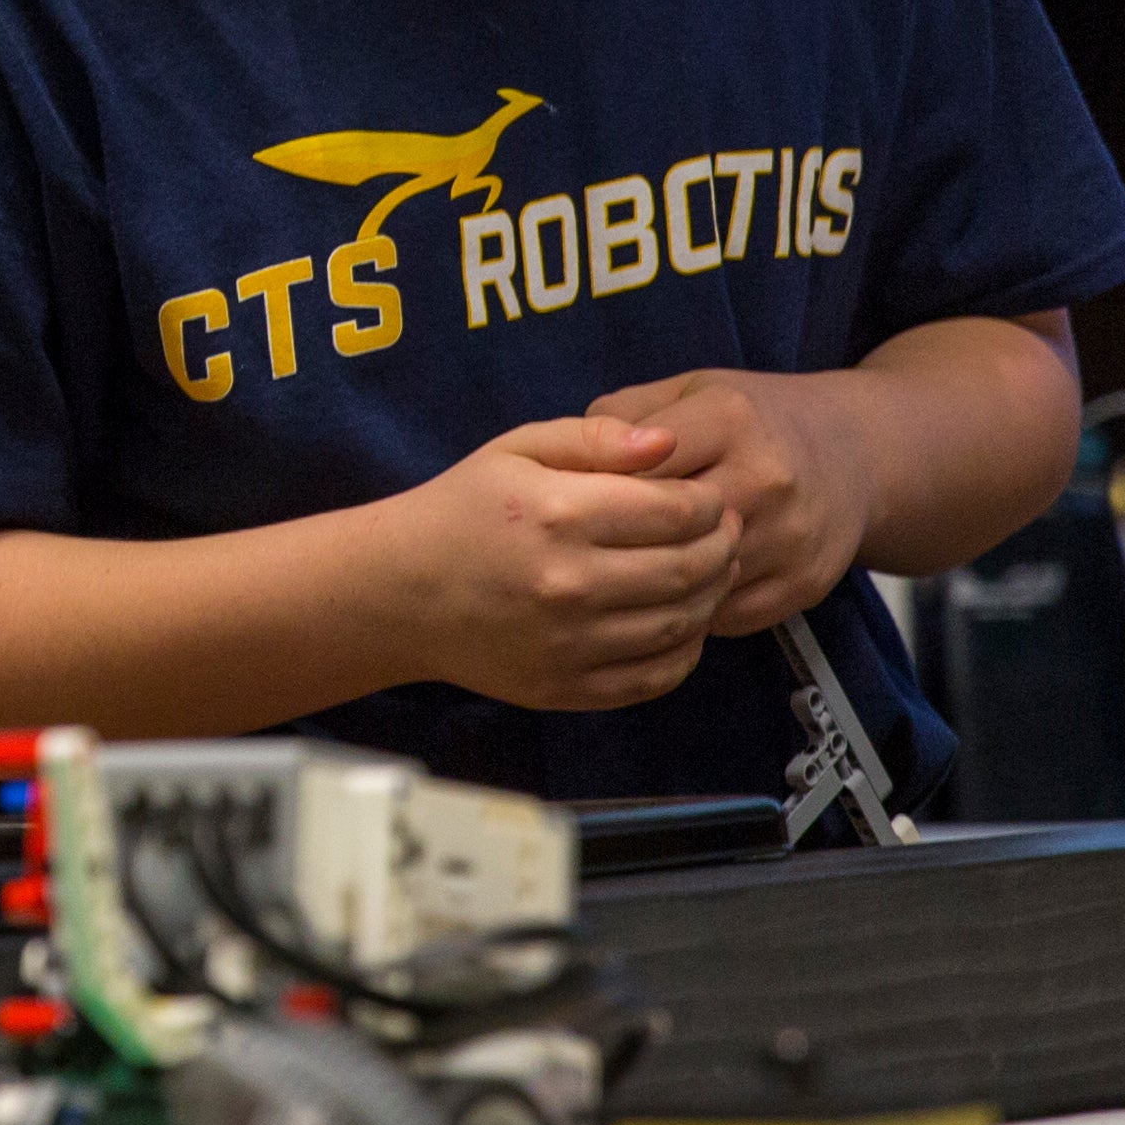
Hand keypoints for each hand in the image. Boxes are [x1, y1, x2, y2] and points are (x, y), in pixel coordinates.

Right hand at [373, 416, 739, 710]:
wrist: (399, 592)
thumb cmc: (461, 509)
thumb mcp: (518, 448)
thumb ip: (596, 437)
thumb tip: (667, 443)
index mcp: (560, 514)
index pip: (677, 511)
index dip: (710, 502)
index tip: (709, 497)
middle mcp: (570, 584)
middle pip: (689, 569)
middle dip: (723, 546)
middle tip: (725, 532)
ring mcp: (570, 644)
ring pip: (681, 625)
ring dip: (712, 597)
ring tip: (710, 572)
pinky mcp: (567, 687)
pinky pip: (655, 677)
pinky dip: (686, 651)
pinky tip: (683, 623)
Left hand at [586, 367, 875, 636]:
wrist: (856, 455)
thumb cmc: (753, 420)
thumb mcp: (692, 391)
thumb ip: (625, 416)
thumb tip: (568, 460)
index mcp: (729, 419)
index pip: (640, 464)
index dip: (596, 489)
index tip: (572, 506)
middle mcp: (765, 478)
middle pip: (664, 531)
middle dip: (618, 546)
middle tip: (583, 556)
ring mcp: (788, 538)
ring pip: (692, 583)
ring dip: (650, 587)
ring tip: (619, 581)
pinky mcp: (801, 585)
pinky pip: (723, 617)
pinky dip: (689, 612)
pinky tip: (668, 596)